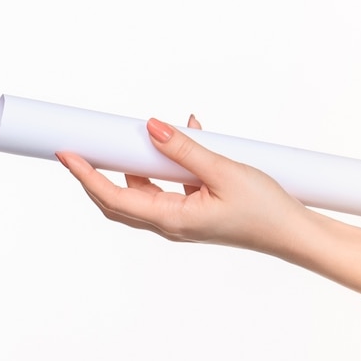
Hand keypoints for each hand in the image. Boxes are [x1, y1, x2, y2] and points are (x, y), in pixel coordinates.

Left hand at [56, 115, 308, 256]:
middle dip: (96, 174)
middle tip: (82, 148)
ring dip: (133, 165)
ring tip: (132, 138)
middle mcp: (170, 222)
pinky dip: (165, 164)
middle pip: (119, 199)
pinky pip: (168, 185)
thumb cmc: (264, 209)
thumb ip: (185, 149)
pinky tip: (185, 137)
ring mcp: (181, 218)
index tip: (67, 154)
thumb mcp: (223, 171)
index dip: (86, 176)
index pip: (113, 197)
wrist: (293, 233)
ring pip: (142, 191)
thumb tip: (151, 127)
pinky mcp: (193, 210)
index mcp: (171, 219)